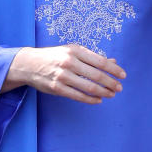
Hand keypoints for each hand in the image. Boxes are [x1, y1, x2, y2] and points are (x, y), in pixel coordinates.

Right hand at [4, 44, 124, 102]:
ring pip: (89, 87)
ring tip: (111, 94)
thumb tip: (113, 62)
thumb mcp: (72, 51)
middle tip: (119, 88)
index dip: (113, 70)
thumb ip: (92, 57)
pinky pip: (78, 96)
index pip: (100, 61)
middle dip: (111, 83)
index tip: (123, 75)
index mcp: (75, 50)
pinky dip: (91, 99)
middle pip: (96, 76)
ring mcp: (62, 76)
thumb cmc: (54, 56)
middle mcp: (69, 62)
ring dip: (103, 92)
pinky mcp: (57, 88)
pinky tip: (98, 100)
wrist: (29, 64)